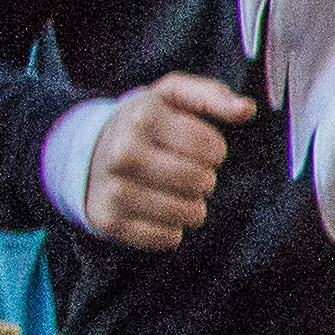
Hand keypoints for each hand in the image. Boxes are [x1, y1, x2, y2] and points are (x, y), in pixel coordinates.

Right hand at [80, 74, 251, 247]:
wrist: (87, 151)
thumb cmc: (143, 123)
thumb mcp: (173, 96)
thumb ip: (213, 96)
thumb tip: (247, 109)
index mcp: (142, 116)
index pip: (209, 147)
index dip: (215, 151)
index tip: (201, 149)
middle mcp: (123, 152)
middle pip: (200, 181)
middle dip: (206, 180)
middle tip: (190, 173)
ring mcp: (114, 189)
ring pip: (189, 214)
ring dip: (194, 207)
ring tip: (178, 192)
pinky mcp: (109, 221)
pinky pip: (168, 238)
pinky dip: (172, 228)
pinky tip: (158, 210)